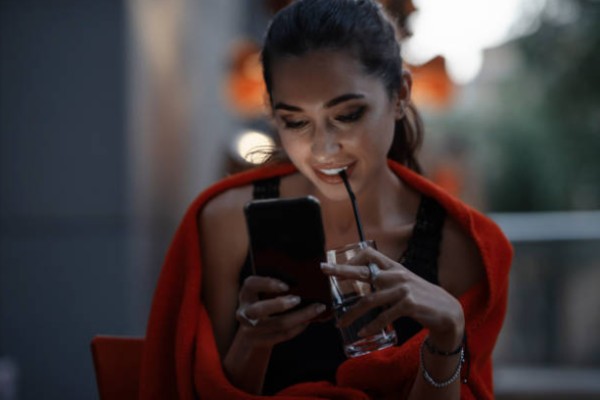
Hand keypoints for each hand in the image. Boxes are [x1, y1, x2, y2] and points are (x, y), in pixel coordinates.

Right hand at [235, 275, 326, 348]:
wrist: (251, 331)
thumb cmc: (263, 303)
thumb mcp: (262, 293)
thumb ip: (275, 283)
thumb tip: (302, 275)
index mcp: (246, 294)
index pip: (252, 284)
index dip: (268, 284)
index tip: (286, 286)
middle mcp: (244, 312)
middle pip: (260, 309)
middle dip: (280, 305)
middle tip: (298, 299)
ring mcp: (250, 330)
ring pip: (277, 325)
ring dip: (299, 317)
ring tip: (315, 309)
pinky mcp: (259, 342)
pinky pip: (282, 336)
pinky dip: (298, 328)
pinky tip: (308, 320)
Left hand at [321, 246, 463, 350]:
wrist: (447, 312)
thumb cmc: (421, 298)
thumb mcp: (403, 283)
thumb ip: (386, 280)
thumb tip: (364, 281)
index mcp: (394, 267)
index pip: (370, 254)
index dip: (353, 258)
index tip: (339, 267)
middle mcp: (397, 275)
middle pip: (364, 272)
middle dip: (341, 271)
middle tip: (323, 270)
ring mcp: (403, 289)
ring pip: (370, 300)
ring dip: (352, 313)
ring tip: (341, 322)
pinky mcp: (409, 305)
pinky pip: (384, 316)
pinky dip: (372, 325)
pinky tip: (363, 331)